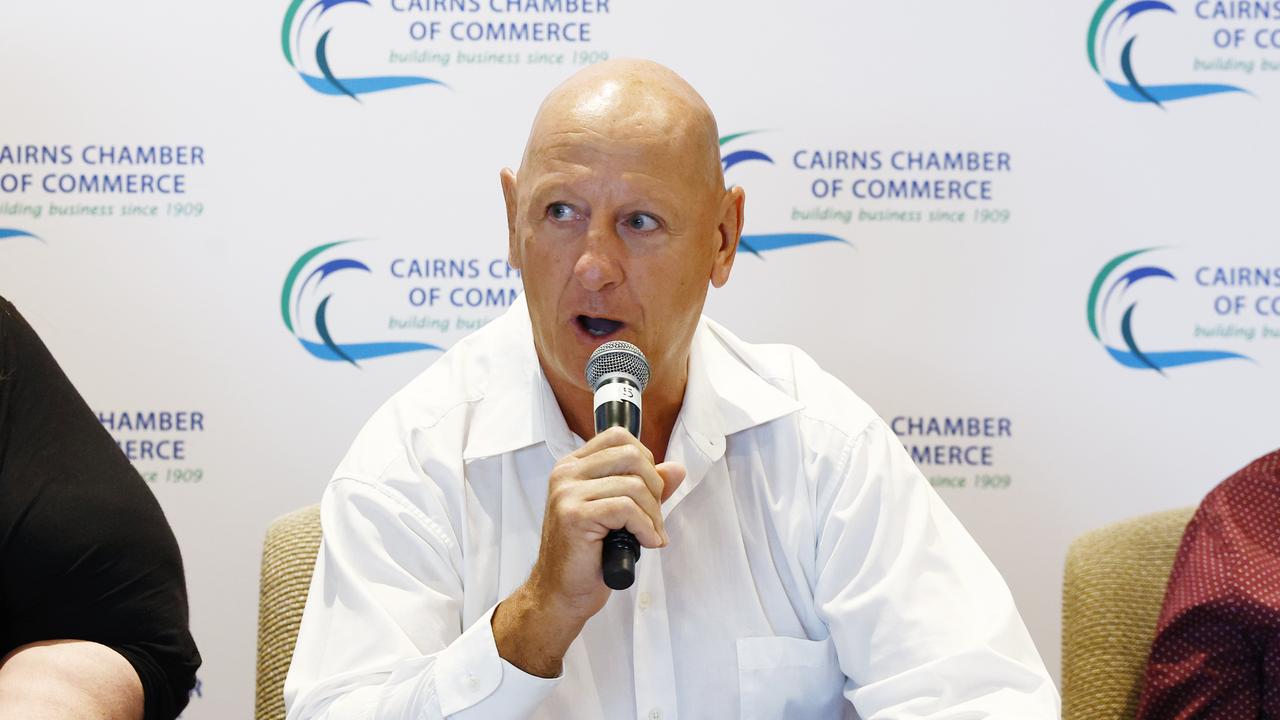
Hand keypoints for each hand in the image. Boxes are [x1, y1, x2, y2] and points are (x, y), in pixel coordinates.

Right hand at [492, 426, 684, 675]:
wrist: (561, 592)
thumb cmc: (588, 555)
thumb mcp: (620, 514)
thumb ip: (646, 488)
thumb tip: (676, 468)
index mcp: (573, 466)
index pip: (618, 436)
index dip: (645, 461)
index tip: (650, 491)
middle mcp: (566, 473)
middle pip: (631, 456)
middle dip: (654, 488)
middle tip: (654, 517)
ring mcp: (567, 493)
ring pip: (633, 485)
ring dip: (653, 515)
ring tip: (651, 536)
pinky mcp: (574, 515)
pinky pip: (626, 509)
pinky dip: (645, 528)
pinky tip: (645, 543)